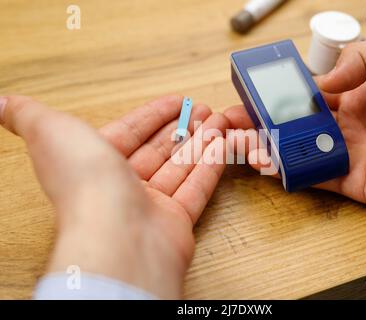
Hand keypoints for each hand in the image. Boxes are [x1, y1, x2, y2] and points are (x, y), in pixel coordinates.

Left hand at [0, 95, 228, 297]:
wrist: (117, 235)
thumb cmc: (84, 183)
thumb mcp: (50, 130)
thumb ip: (28, 114)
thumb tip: (1, 103)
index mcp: (94, 162)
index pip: (130, 131)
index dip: (153, 114)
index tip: (176, 100)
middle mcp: (121, 184)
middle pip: (158, 149)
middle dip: (182, 126)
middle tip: (203, 109)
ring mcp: (149, 204)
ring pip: (180, 167)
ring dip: (200, 142)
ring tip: (218, 122)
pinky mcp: (175, 221)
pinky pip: (196, 188)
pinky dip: (209, 167)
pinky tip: (221, 147)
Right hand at [225, 38, 365, 211]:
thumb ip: (360, 58)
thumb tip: (321, 82)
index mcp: (354, 93)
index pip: (304, 92)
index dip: (276, 92)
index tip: (251, 90)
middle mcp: (343, 122)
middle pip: (290, 122)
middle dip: (256, 120)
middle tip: (228, 120)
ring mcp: (342, 151)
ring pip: (292, 149)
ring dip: (262, 145)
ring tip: (235, 141)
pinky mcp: (345, 179)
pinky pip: (308, 175)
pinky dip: (283, 170)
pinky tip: (262, 161)